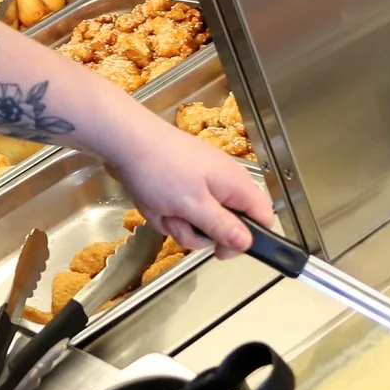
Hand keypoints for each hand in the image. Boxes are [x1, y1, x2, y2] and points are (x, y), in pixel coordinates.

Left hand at [104, 106, 275, 255]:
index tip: (220, 250)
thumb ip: (222, 227)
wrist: (127, 139)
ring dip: (177, 223)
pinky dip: (166, 212)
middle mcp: (225, 183)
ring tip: (161, 208)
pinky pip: (181, 210)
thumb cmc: (161, 169)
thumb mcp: (193, 206)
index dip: (246, 240)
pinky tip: (153, 203)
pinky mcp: (183, 183)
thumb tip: (247, 242)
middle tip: (178, 221)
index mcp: (237, 185)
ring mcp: (203, 182)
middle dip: (197, 232)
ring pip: (198, 221)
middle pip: (225, 226)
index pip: (262, 219)